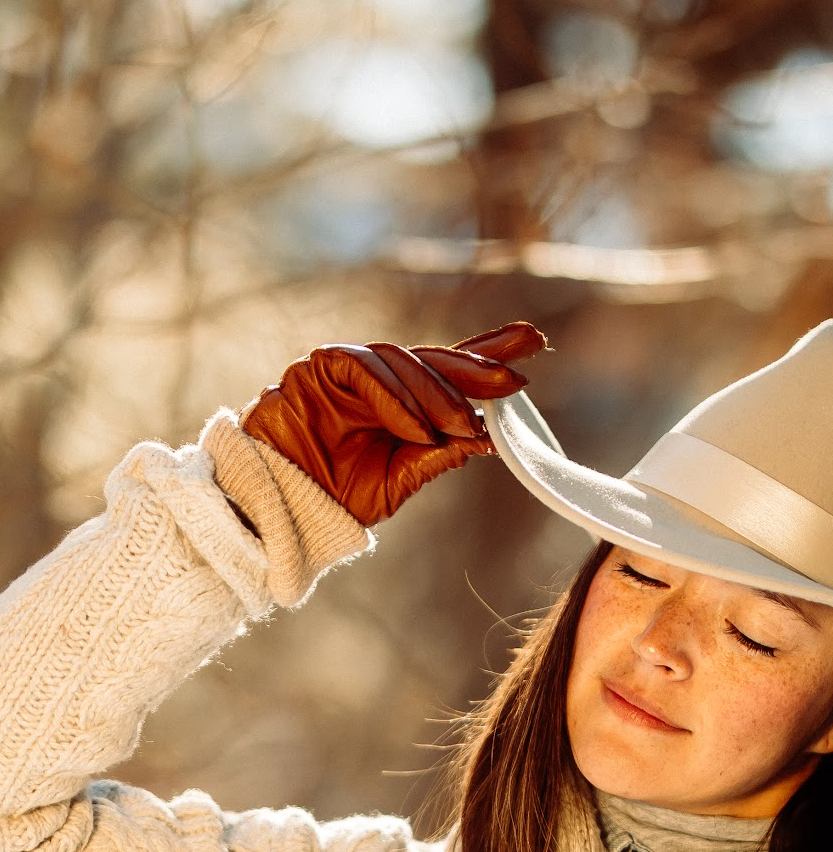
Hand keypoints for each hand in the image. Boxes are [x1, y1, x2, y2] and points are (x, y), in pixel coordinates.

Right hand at [242, 321, 546, 524]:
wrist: (280, 508)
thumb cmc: (336, 496)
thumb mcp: (401, 479)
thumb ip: (439, 453)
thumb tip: (489, 436)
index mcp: (402, 404)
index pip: (449, 371)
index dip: (489, 354)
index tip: (534, 343)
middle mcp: (378, 379)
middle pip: (434, 359)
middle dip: (478, 365)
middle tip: (515, 379)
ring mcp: (347, 368)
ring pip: (404, 363)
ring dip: (438, 397)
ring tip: (463, 427)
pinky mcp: (319, 366)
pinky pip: (366, 370)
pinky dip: (397, 398)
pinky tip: (419, 427)